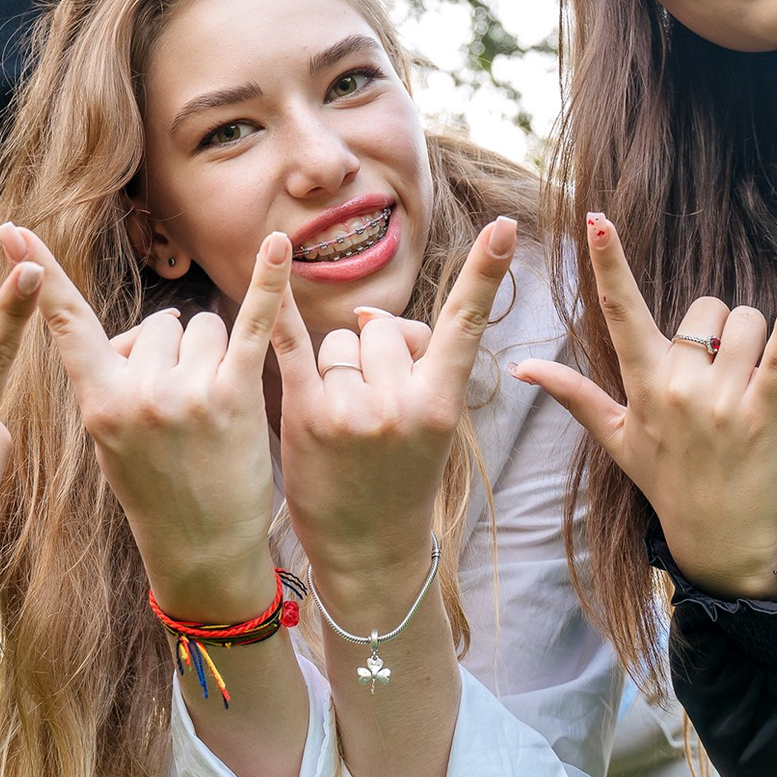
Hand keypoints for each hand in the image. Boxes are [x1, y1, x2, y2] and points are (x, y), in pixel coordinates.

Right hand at [17, 225, 290, 623]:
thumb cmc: (154, 491)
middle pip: (161, 323)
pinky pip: (254, 324)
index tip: (12, 230)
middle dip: (172, 352)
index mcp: (99, 401)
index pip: (66, 324)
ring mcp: (187, 392)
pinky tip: (281, 245)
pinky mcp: (236, 395)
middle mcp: (139, 392)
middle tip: (181, 412)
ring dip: (212, 354)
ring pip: (201, 326)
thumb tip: (144, 332)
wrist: (202, 550)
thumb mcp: (109, 440)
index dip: (38, 274)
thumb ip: (113, 380)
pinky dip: (270, 281)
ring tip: (212, 411)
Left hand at [268, 217, 518, 610]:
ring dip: (339, 365)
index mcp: (441, 403)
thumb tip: (369, 314)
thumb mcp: (432, 425)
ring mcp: (352, 410)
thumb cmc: (403, 481)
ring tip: (344, 422)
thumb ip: (413, 362)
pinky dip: (276, 301)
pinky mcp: (306, 417)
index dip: (486, 274)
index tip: (505, 224)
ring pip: (343, 339)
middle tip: (375, 414)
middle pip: (382, 329)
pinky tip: (271, 255)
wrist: (369, 553)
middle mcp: (400, 403)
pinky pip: (291, 343)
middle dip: (375, 354)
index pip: (466, 325)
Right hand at [514, 213, 776, 599]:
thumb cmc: (668, 483)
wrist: (720, 543)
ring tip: (745, 379)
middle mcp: (678, 387)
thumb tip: (523, 368)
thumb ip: (574, 396)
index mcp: (642, 385)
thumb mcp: (617, 439)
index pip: (622, 311)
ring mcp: (722, 401)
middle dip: (714, 328)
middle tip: (716, 374)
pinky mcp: (766, 412)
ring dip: (752, 338)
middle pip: (704, 308)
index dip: (608, 262)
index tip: (597, 219)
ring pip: (744, 322)